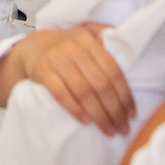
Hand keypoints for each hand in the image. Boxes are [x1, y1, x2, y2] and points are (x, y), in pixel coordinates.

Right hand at [0, 23, 135, 133]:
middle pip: (100, 84)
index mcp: (89, 40)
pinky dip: (75, 110)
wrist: (32, 47)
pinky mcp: (43, 72)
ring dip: (99, 115)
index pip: (113, 71)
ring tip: (109, 131)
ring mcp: (57, 60)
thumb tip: (129, 51)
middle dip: (115, 110)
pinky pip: (61, 94)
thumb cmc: (66, 45)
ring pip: (84, 92)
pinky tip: (86, 122)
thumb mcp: (86, 33)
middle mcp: (74, 48)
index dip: (125, 95)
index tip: (132, 114)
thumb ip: (106, 37)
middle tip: (123, 128)